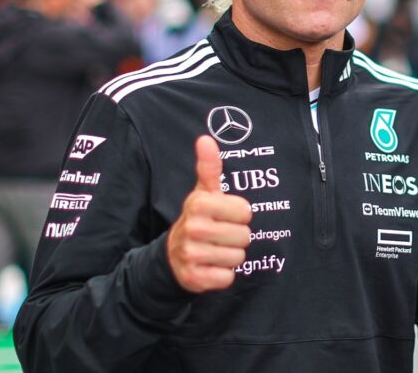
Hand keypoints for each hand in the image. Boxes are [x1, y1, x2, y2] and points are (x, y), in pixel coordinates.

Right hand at [167, 136, 252, 292]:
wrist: (172, 256)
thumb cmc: (197, 219)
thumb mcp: (202, 193)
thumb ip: (208, 167)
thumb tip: (206, 139)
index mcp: (198, 204)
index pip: (245, 212)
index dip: (239, 215)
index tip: (224, 216)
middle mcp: (193, 228)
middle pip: (244, 236)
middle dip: (236, 237)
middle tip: (219, 235)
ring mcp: (191, 254)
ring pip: (238, 258)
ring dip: (230, 256)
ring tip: (215, 250)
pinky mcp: (194, 278)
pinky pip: (227, 277)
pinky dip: (223, 275)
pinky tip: (210, 266)